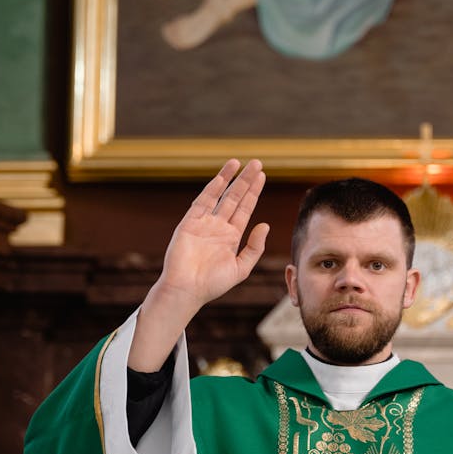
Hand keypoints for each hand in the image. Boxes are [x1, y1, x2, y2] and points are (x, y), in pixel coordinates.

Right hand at [129, 159, 268, 370]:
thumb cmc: (213, 284)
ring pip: (220, 196)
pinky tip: (222, 178)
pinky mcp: (189, 224)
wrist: (187, 290)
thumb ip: (254, 247)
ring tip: (239, 163)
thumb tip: (265, 224)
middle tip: (257, 163)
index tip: (262, 176)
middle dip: (246, 181)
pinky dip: (211, 190)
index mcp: (231, 237)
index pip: (245, 209)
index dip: (253, 192)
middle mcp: (218, 227)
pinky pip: (202, 203)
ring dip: (229, 180)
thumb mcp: (241, 268)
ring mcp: (204, 224)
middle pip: (235, 198)